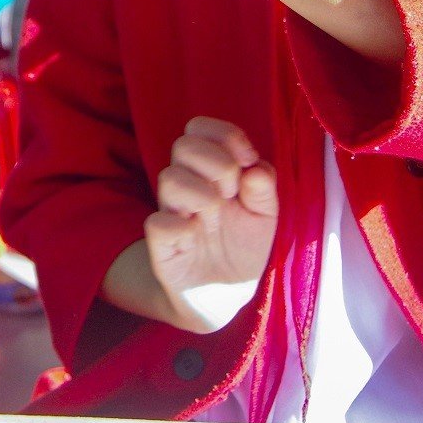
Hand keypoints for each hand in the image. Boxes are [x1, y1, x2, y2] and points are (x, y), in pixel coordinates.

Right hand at [143, 117, 278, 332]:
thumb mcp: (264, 217)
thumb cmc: (242, 246)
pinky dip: (180, 226)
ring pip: (169, 178)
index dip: (225, 135)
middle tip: (231, 190)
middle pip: (183, 145)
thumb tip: (256, 168)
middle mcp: (188, 185)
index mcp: (211, 171)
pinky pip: (158, 223)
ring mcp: (172, 212)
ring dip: (201, 192)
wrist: (225, 294)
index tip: (246, 160)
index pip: (201, 128)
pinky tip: (195, 236)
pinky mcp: (161, 244)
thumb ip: (264, 190)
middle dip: (216, 162)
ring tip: (215, 213)